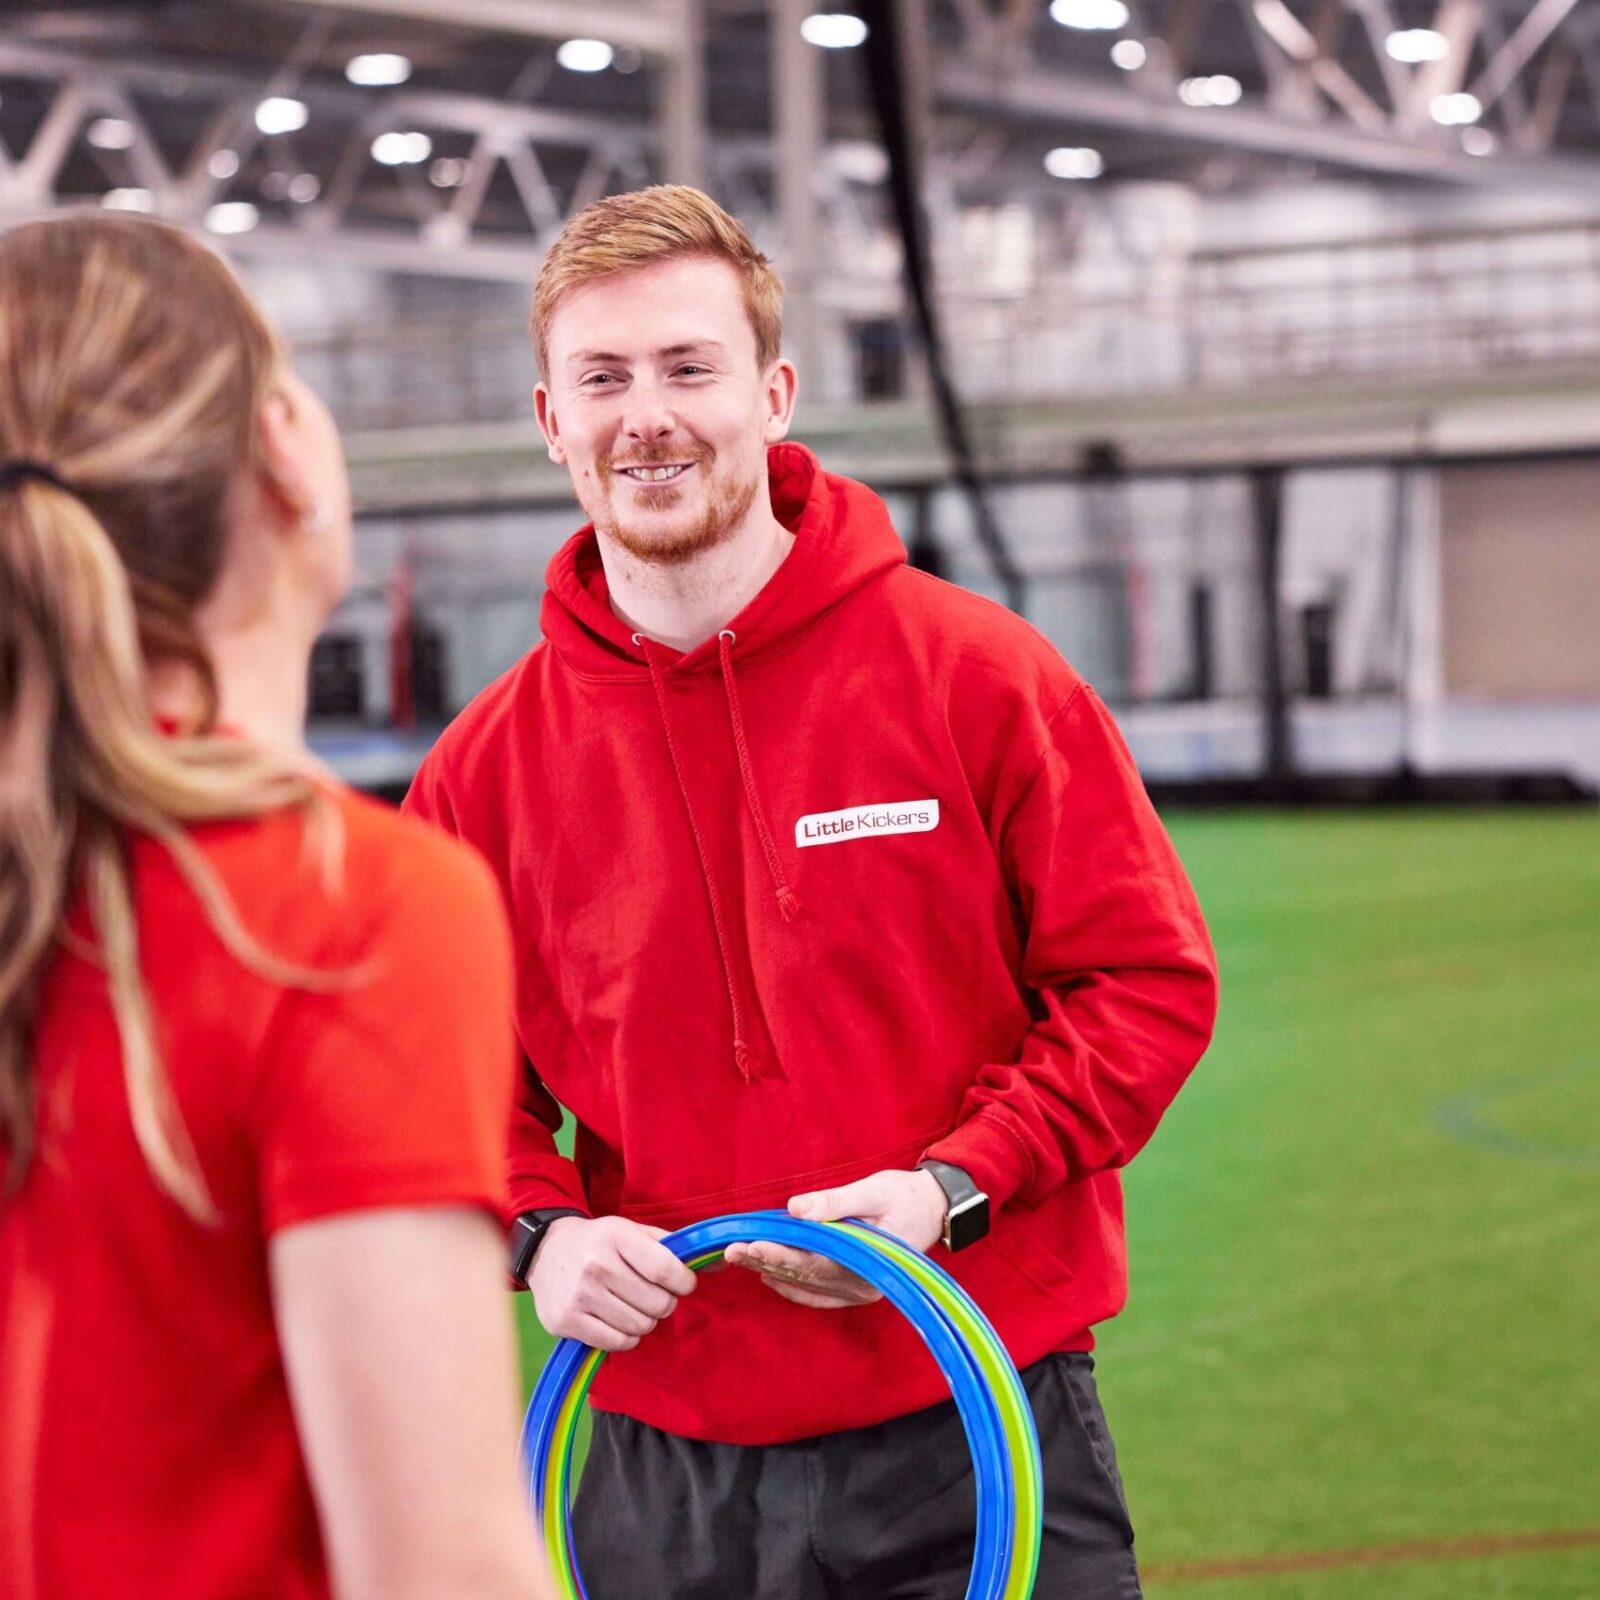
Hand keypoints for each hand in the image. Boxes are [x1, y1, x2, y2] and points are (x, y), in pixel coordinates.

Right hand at [528, 1216, 696, 1351]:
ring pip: (640, 1326)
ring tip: (633, 1305)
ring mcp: (579, 1296)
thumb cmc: (601, 1242)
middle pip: (657, 1303)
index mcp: (616, 1237)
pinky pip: (617, 1343)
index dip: (684, 1282)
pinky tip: (618, 1320)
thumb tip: (722, 1261)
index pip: (666, 1270)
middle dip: (665, 1303)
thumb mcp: (633, 1232)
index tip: (683, 1283)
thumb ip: (674, 1247)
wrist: (546, 1252)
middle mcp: (596, 1266)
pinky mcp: (566, 1321)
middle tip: (654, 1294)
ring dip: (645, 1321)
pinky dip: (627, 1337)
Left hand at [724, 1168, 947, 1309]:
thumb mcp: (873, 1191)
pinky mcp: (857, 1287)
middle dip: (765, 1262)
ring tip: (741, 1259)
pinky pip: (819, 1293)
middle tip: (732, 1250)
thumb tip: (795, 1209)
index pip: (812, 1263)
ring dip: (773, 1271)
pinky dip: (793, 1286)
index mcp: (867, 1264)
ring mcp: (860, 1291)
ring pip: (807, 1285)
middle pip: (804, 1277)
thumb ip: (835, 1202)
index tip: (750, 1244)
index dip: (778, 1255)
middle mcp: (862, 1286)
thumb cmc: (906, 1196)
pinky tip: (770, 1277)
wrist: (936, 1210)